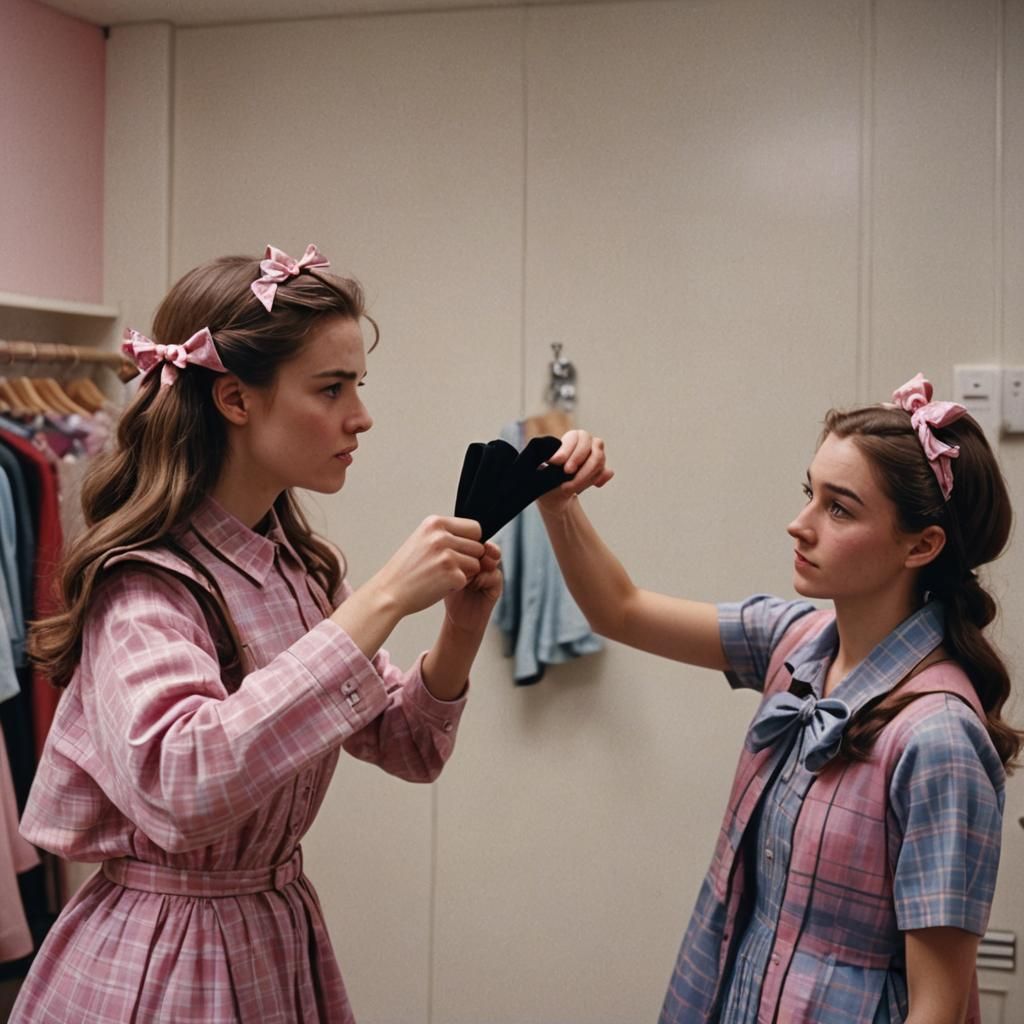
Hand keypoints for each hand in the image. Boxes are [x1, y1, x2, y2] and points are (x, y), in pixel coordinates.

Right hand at [370, 516, 487, 617]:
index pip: (475, 528)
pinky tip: (438, 585)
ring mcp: (447, 555)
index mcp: (435, 523)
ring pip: (476, 564)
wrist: (388, 592)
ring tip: (441, 576)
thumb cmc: (406, 570)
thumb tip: (477, 535)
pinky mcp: (451, 574)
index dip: (471, 543)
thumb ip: (447, 534)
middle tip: (446, 568)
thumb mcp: (423, 540)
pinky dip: (456, 586)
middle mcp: (441, 536)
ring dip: (464, 573)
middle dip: (468, 559)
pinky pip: (468, 579)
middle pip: (478, 546)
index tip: (457, 552)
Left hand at [443, 541, 502, 632]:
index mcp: (467, 551)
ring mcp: (490, 570)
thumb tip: (439, 535)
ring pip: (490, 557)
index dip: (464, 537)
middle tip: (459, 558)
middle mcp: (481, 559)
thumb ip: (443, 553)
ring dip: (476, 564)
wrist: (455, 618)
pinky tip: (470, 584)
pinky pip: (494, 574)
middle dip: (470, 551)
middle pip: (482, 544)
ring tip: (463, 572)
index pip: (471, 535)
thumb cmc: (444, 593)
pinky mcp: (496, 585)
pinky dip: (481, 578)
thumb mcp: (439, 569)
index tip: (453, 540)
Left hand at [537, 430, 613, 515]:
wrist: (555, 492)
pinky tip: (588, 486)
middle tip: (566, 472)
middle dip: (578, 460)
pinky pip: (606, 472)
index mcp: (573, 437)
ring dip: (585, 475)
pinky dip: (598, 479)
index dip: (566, 449)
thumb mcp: (544, 468)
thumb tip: (553, 459)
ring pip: (599, 460)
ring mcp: (598, 456)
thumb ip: (550, 462)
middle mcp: (588, 443)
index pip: (575, 437)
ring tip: (569, 486)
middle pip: (590, 445)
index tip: (554, 461)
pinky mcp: (603, 470)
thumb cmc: (548, 475)